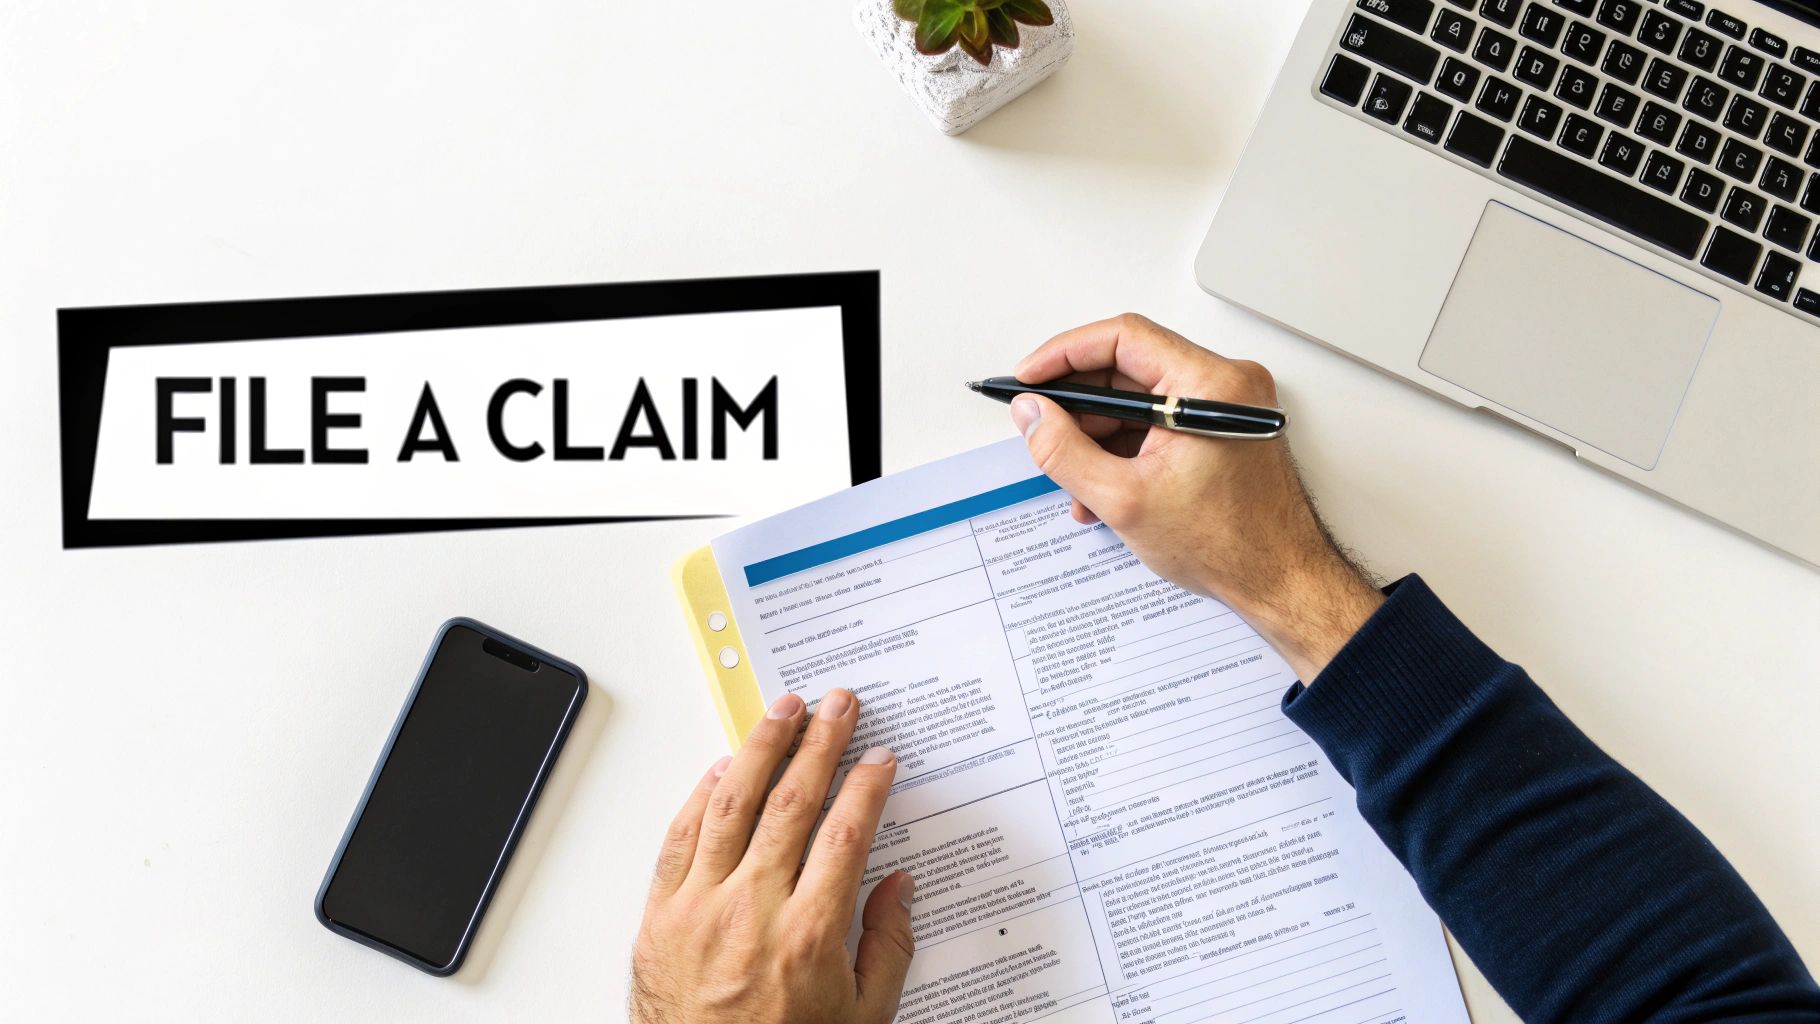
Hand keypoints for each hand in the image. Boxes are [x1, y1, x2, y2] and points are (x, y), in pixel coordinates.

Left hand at [630, 688, 915, 1023]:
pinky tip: (723, 768)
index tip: (880, 756)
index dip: (866, 784)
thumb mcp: (864, 1017)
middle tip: (839, 704)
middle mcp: (752, 911)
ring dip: (761, 748)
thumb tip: (900, 887)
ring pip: (731, 804)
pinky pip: (681, 838)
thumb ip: (888, 947)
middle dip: (821, 742)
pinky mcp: (660, 917)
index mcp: (809, 935)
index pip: (846, 831)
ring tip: (783, 711)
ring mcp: (699, 909)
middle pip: (792, 802)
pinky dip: (703, 796)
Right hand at [1010, 314, 1382, 681]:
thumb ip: (1064, 451)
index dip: (1065, 354)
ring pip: (1139, 400)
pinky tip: (1104, 485)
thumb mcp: (1124, 500)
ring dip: (1098, 436)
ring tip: (1075, 479)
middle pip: (1128, 368)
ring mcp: (1225, 407)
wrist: (1281, 582)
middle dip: (1079, 406)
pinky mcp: (1221, 428)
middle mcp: (1225, 385)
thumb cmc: (1231, 546)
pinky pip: (1159, 422)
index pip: (1123, 338)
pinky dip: (1126, 448)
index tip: (1031, 377)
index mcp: (1210, 386)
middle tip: (1042, 429)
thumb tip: (1032, 415)